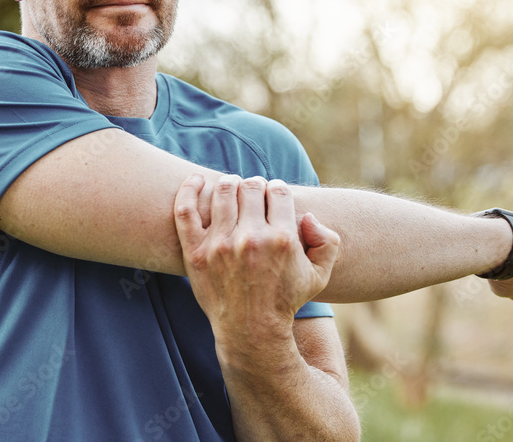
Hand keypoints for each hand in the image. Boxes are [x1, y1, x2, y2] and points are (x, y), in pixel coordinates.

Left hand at [174, 174, 340, 345]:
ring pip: (223, 191)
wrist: (251, 331)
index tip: (274, 197)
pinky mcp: (195, 252)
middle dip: (256, 186)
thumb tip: (308, 216)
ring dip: (230, 184)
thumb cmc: (286, 300)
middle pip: (251, 187)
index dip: (278, 189)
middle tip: (254, 194)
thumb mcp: (320, 275)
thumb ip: (327, 241)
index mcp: (282, 239)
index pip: (278, 191)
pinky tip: (196, 180)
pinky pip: (185, 210)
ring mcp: (220, 245)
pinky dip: (189, 189)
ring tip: (233, 188)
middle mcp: (251, 239)